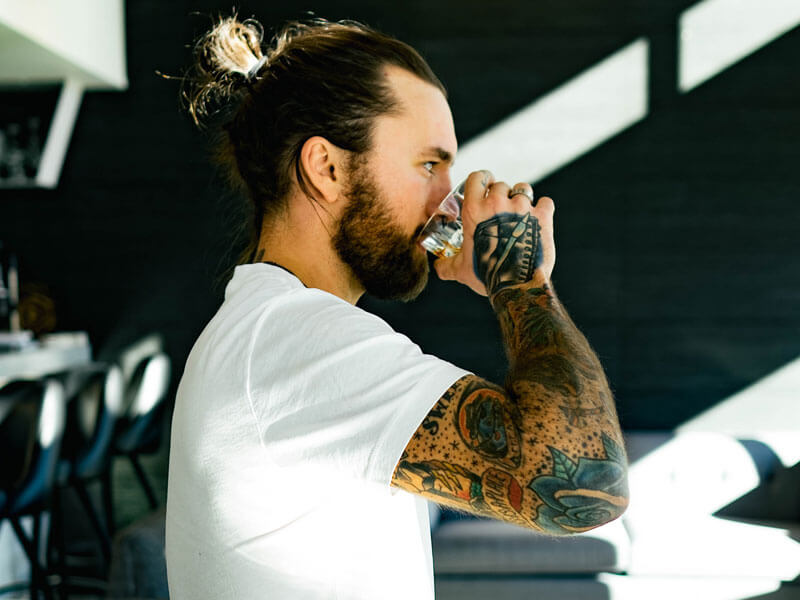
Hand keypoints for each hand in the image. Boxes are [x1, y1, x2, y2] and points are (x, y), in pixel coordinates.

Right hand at [434, 170, 554, 296]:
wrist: (516, 285)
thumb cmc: (485, 275)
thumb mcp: (460, 270)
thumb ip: (447, 266)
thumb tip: (438, 268)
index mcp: (475, 210)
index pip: (477, 178)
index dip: (483, 179)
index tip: (486, 185)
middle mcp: (498, 203)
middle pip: (501, 185)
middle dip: (502, 194)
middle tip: (502, 209)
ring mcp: (522, 207)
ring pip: (524, 189)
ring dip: (522, 198)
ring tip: (520, 214)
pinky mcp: (543, 216)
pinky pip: (546, 202)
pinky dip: (543, 210)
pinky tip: (539, 220)